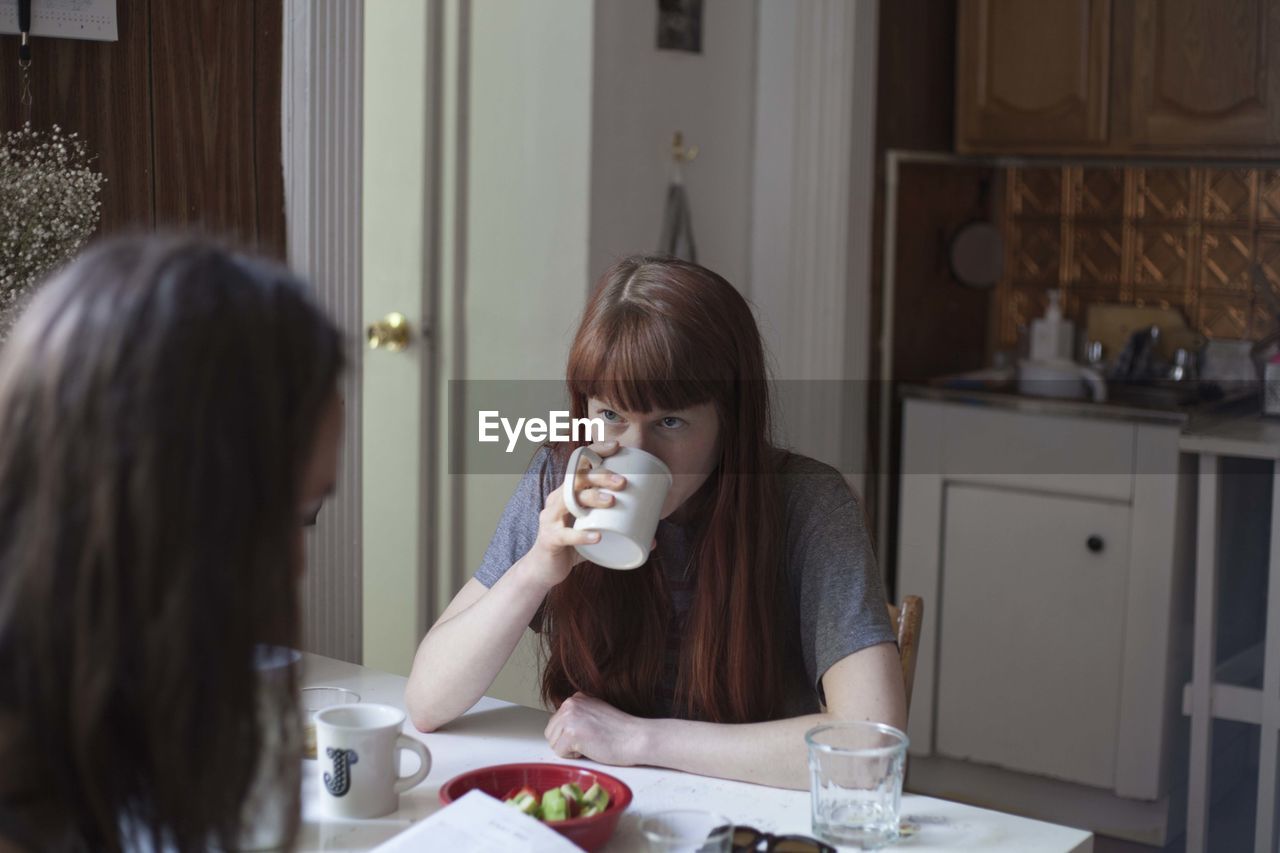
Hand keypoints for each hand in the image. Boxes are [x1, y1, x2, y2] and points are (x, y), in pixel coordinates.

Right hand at [523, 440, 627, 588]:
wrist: (544, 569)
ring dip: (592, 498)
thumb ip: (621, 532)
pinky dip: (582, 535)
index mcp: (567, 492)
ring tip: (612, 501)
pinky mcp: (550, 539)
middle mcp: (556, 500)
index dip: (595, 451)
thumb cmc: (572, 545)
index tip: (617, 447)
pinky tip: (597, 536)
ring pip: (569, 501)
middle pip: (576, 479)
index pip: (578, 464)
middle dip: (600, 476)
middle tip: (623, 483)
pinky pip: (565, 535)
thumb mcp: (595, 532)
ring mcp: (550, 519)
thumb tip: (655, 539)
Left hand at [544, 692, 649, 766]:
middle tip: (588, 741)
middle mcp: (570, 704)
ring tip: (590, 744)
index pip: (556, 722)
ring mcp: (570, 717)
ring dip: (569, 749)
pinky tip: (590, 749)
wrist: (635, 737)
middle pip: (551, 733)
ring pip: (553, 743)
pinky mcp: (571, 734)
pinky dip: (573, 757)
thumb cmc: (619, 730)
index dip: (570, 734)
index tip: (588, 734)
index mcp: (575, 698)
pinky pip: (559, 753)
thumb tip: (561, 727)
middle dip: (565, 742)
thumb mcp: (595, 712)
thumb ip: (578, 714)